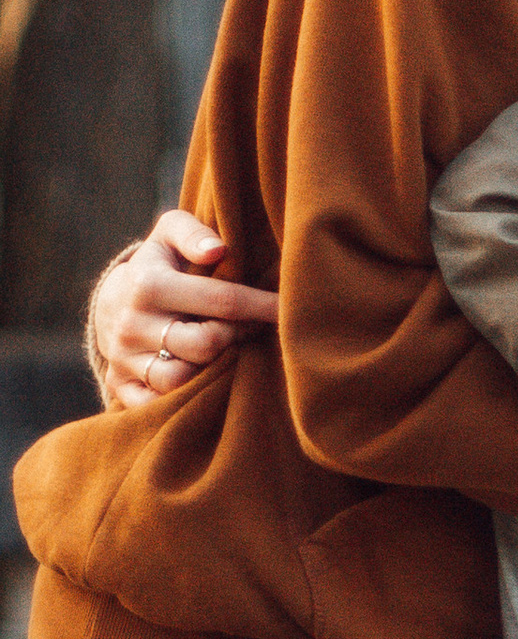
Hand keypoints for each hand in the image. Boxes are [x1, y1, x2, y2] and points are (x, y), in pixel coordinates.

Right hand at [89, 208, 277, 408]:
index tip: (287, 310)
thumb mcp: (168, 235)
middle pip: (206, 345)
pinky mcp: (119, 384)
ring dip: (211, 369)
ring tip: (222, 351)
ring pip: (181, 379)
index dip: (261, 307)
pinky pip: (154, 405)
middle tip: (245, 329)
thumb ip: (193, 233)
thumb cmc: (156, 265)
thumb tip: (219, 250)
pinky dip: (181, 398)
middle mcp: (131, 324)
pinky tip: (199, 380)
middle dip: (234, 337)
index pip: (221, 301)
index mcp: (148, 285)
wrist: (109, 302)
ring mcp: (123, 358)